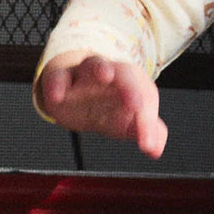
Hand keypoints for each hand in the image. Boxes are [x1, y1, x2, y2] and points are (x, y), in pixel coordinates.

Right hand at [38, 53, 167, 157]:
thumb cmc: (108, 107)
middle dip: (131, 88)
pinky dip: (58, 84)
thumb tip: (155, 149)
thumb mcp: (128, 123)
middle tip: (136, 105)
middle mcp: (110, 73)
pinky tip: (58, 96)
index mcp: (132, 82)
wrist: (73, 97)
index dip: (147, 124)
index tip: (147, 145)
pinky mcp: (59, 79)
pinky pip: (58, 77)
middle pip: (124, 74)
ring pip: (93, 64)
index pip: (145, 98)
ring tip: (106, 75)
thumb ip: (146, 133)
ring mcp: (84, 74)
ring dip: (100, 67)